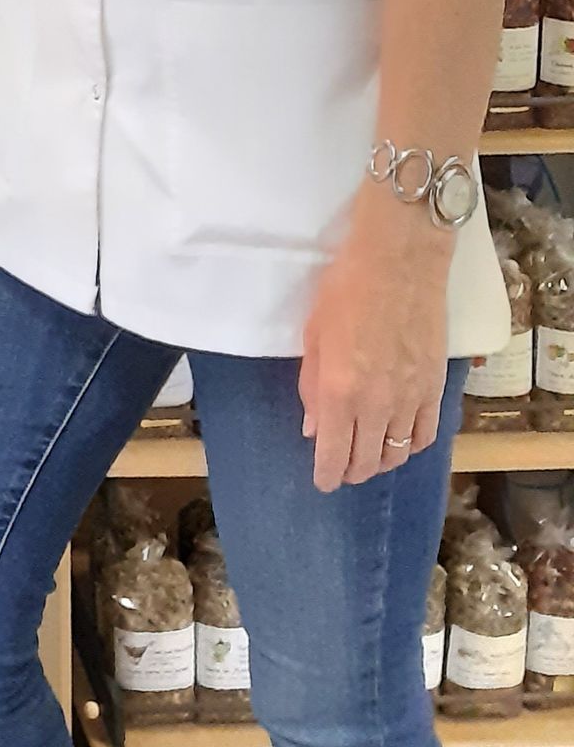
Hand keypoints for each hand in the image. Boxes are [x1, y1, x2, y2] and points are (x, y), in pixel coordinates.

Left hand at [299, 186, 451, 491]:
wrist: (399, 264)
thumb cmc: (345, 290)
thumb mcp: (313, 336)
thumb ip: (311, 387)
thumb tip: (314, 429)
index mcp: (340, 393)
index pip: (333, 453)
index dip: (327, 474)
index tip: (322, 482)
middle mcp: (377, 405)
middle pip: (366, 460)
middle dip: (350, 470)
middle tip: (341, 469)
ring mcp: (411, 399)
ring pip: (398, 453)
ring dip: (380, 462)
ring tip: (367, 459)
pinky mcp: (436, 389)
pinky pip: (426, 434)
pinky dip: (412, 446)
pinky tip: (401, 441)